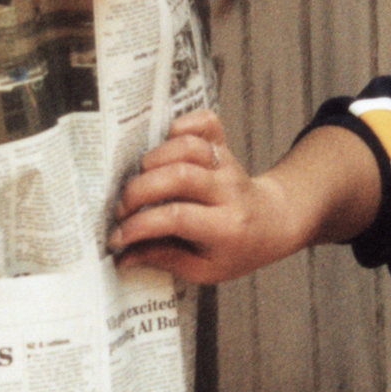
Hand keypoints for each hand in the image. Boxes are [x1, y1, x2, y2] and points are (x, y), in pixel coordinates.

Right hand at [110, 111, 378, 280]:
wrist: (273, 221)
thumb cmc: (236, 249)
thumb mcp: (205, 269)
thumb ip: (164, 260)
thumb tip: (123, 255)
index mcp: (227, 227)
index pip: (178, 218)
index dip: (141, 225)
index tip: (117, 236)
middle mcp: (228, 190)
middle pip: (180, 176)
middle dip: (139, 191)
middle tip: (121, 208)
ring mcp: (227, 163)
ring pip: (188, 146)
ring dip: (154, 158)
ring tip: (139, 179)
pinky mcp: (224, 144)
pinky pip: (204, 122)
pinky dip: (180, 125)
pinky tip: (165, 143)